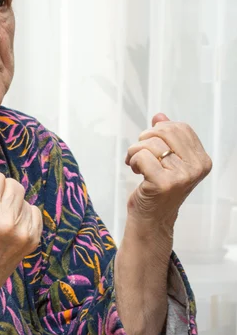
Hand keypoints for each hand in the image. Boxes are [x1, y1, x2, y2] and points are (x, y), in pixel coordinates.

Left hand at [125, 113, 212, 227]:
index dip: (159, 131)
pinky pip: (141, 156)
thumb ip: (166, 138)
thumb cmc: (158, 188)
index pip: (179, 128)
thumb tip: (160, 115)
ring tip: (136, 165)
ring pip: (150, 143)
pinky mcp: (164, 183)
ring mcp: (182, 176)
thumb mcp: (166, 160)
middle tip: (140, 153)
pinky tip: (135, 171)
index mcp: (201, 160)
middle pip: (164, 131)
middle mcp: (196, 167)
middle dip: (145, 138)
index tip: (152, 146)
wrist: (152, 218)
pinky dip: (132, 161)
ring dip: (135, 151)